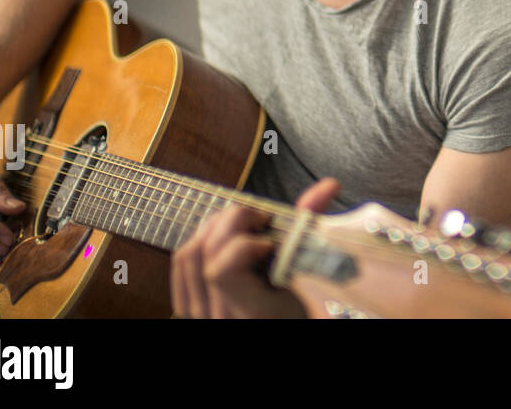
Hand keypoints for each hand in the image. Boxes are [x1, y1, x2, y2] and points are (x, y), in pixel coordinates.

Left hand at [170, 177, 340, 317]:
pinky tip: (226, 243)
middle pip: (203, 252)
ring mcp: (199, 315)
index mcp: (253, 314)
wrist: (275, 325)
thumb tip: (329, 186)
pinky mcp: (188, 307)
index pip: (221, 272)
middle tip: (261, 222)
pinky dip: (201, 242)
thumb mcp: (310, 281)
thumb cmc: (298, 312)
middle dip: (234, 222)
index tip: (271, 243)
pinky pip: (181, 265)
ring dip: (216, 228)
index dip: (244, 244)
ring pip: (187, 253)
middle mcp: (219, 317)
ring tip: (245, 229)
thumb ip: (310, 230)